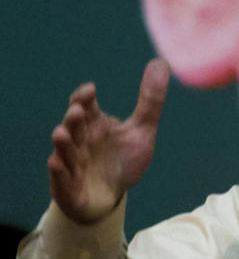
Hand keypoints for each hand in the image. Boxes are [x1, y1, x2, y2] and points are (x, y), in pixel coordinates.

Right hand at [48, 59, 169, 223]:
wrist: (109, 196)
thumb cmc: (123, 160)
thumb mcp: (142, 131)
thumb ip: (151, 100)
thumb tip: (160, 62)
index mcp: (94, 124)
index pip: (85, 104)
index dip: (84, 97)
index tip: (90, 91)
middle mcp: (80, 140)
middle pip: (73, 125)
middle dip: (73, 118)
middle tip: (78, 111)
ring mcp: (72, 162)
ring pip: (64, 150)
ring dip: (62, 142)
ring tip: (62, 134)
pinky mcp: (68, 185)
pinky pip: (60, 177)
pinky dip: (59, 170)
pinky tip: (57, 163)